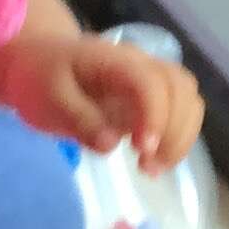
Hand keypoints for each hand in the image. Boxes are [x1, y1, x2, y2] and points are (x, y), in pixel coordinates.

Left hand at [0, 28, 204, 169]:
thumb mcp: (48, 99)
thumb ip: (79, 119)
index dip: (154, 116)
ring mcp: (149, 80)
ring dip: (181, 137)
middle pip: (181, 88)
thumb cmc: (41, 78)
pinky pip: (180, 113)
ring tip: (152, 169)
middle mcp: (141, 64)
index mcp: (114, 59)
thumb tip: (110, 144)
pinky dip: (177, 139)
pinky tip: (154, 163)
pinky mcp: (152, 99)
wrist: (40, 62)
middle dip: (174, 131)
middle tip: (146, 167)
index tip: (142, 151)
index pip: (150, 82)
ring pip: (188, 100)